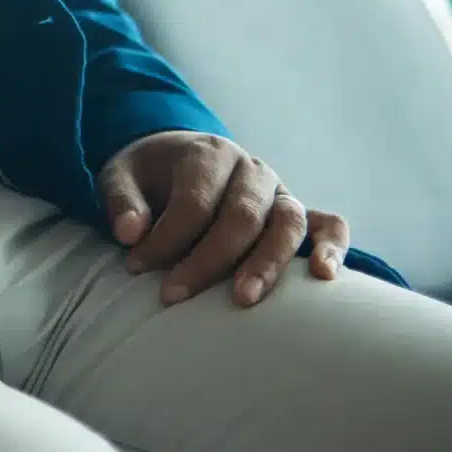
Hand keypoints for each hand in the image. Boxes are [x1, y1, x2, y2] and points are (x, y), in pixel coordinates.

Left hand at [98, 130, 348, 308]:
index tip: (134, 266)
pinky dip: (333, 247)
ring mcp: (280, 190)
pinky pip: (329, 224)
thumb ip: (121, 201)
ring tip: (244, 298)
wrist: (176, 158)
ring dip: (268, 263)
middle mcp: (250, 169)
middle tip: (174, 294)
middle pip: (241, 215)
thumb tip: (129, 234)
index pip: (194, 200)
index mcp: (207, 153)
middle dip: (208, 260)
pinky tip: (323, 276)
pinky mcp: (299, 212)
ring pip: (287, 222)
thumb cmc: (147, 177)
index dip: (165, 237)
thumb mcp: (119, 177)